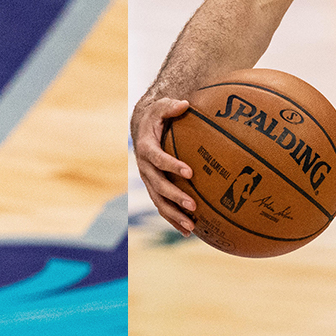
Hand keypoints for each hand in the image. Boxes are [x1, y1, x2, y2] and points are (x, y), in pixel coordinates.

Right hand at [132, 96, 195, 235]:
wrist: (142, 130)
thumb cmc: (156, 118)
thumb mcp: (161, 107)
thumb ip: (171, 107)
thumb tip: (185, 104)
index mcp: (146, 149)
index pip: (158, 159)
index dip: (171, 166)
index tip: (189, 172)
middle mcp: (144, 168)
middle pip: (158, 186)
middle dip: (175, 197)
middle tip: (193, 205)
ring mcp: (148, 181)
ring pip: (159, 202)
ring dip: (174, 215)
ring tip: (191, 226)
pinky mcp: (154, 190)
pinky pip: (163, 207)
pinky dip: (174, 220)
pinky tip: (190, 232)